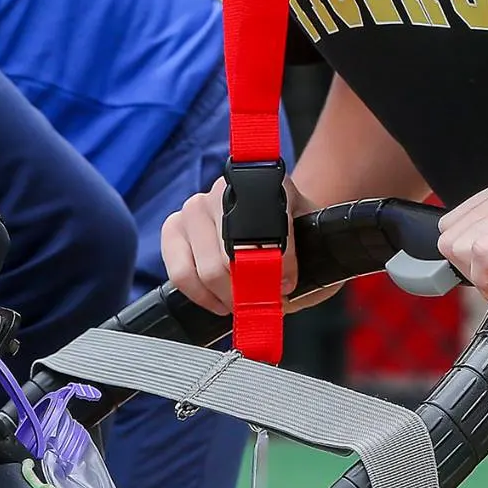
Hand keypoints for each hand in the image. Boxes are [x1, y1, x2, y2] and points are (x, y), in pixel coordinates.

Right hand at [161, 173, 341, 316]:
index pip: (268, 230)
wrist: (274, 221)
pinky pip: (179, 272)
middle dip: (249, 290)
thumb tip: (279, 294)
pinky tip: (216, 299)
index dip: (278, 266)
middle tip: (261, 302)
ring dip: (225, 296)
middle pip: (232, 256)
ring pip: (206, 268)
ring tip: (240, 302)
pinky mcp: (173, 227)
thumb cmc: (295, 236)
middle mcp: (224, 190)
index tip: (287, 288)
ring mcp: (194, 206)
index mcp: (267, 185)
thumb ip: (307, 273)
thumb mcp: (315, 249)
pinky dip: (199, 295)